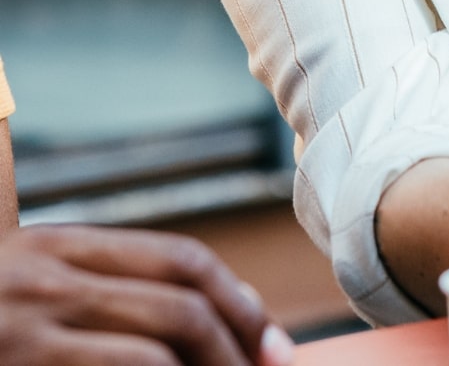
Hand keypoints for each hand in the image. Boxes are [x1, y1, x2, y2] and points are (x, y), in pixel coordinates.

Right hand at [0, 224, 293, 365]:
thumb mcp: (30, 282)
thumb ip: (98, 286)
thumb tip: (201, 311)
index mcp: (59, 245)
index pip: (179, 259)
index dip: (238, 298)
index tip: (270, 339)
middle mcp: (48, 279)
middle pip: (179, 305)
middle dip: (237, 346)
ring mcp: (27, 331)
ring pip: (154, 353)